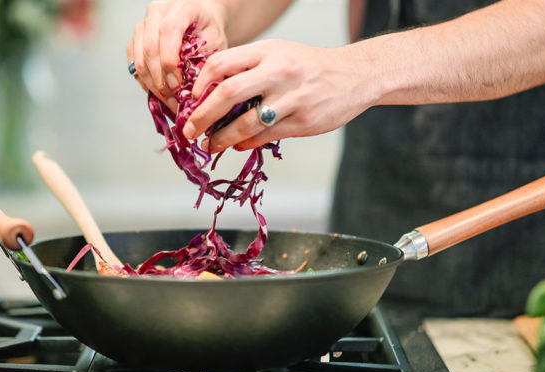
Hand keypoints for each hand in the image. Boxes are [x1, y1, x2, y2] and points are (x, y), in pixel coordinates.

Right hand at [126, 0, 228, 111]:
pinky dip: (145, 82)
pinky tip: (159, 93)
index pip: (168, 31)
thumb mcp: (216, 41)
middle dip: (160, 79)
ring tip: (168, 101)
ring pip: (139, 59)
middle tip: (173, 100)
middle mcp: (156, 12)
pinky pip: (134, 65)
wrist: (198, 19)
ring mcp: (142, 26)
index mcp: (180, 7)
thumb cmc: (208, 29)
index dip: (170, 61)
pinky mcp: (135, 40)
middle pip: (150, 48)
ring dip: (152, 85)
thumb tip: (196, 89)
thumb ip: (206, 59)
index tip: (177, 85)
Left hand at [182, 40, 377, 151]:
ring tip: (210, 145)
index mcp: (267, 51)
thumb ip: (247, 68)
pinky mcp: (302, 121)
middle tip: (189, 130)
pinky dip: (246, 144)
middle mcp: (278, 72)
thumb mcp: (278, 54)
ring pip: (245, 123)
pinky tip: (237, 146)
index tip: (190, 101)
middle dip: (201, 116)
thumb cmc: (308, 66)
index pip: (221, 64)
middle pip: (227, 94)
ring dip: (222, 138)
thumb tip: (209, 94)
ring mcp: (292, 98)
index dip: (199, 84)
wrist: (355, 76)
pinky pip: (265, 136)